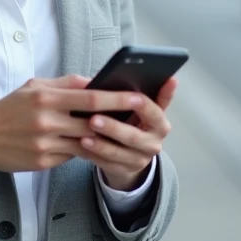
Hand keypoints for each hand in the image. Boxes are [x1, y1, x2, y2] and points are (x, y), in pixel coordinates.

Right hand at [0, 75, 141, 183]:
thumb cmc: (10, 109)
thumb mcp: (33, 87)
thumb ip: (65, 84)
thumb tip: (95, 81)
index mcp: (45, 97)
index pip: (89, 97)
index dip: (116, 98)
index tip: (138, 96)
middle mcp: (46, 120)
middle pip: (92, 122)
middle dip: (117, 120)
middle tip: (140, 117)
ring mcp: (45, 143)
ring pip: (86, 142)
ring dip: (103, 138)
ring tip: (120, 132)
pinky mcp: (44, 162)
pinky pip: (72, 155)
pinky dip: (83, 149)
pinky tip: (91, 144)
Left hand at [80, 76, 176, 190]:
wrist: (131, 150)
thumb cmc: (131, 118)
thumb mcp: (140, 107)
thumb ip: (137, 93)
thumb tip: (129, 70)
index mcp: (160, 123)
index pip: (155, 112)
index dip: (144, 105)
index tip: (133, 96)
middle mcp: (154, 143)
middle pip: (134, 136)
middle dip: (114, 127)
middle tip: (94, 118)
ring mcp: (140, 160)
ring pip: (119, 153)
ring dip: (100, 144)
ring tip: (83, 134)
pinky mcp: (125, 171)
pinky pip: (107, 164)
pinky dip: (93, 155)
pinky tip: (80, 146)